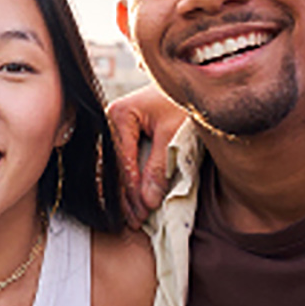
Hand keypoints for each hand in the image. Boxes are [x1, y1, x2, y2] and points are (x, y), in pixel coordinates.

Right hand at [105, 85, 185, 226]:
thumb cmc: (184, 104)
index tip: (141, 213)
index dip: (131, 190)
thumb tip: (147, 201)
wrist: (195, 84)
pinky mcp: (122, 133)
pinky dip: (127, 181)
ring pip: (114, 167)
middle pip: (114, 166)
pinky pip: (121, 161)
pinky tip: (130, 200)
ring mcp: (113, 126)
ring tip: (132, 216)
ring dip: (124, 193)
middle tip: (134, 221)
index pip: (122, 161)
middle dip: (125, 196)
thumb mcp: (173, 136)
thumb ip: (159, 168)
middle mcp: (109, 120)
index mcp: (118, 115)